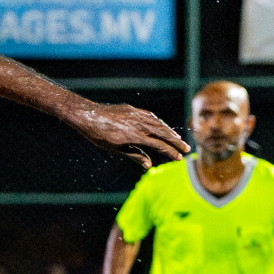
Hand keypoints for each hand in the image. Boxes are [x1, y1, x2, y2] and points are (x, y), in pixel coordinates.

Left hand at [62, 102, 189, 169]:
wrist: (86, 115)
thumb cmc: (98, 135)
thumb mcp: (115, 149)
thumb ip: (134, 155)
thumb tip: (149, 164)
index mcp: (134, 136)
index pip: (158, 145)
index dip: (169, 152)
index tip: (178, 158)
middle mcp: (138, 124)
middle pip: (163, 133)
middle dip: (176, 142)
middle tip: (187, 150)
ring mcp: (136, 115)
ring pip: (158, 124)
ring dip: (170, 132)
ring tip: (178, 140)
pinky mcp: (133, 109)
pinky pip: (150, 116)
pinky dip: (159, 123)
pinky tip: (163, 128)